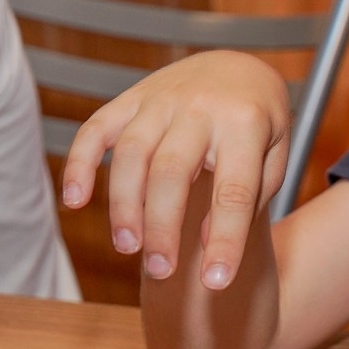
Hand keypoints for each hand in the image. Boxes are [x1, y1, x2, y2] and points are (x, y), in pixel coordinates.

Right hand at [62, 50, 290, 288]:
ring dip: (123, 205)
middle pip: (172, 173)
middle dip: (163, 227)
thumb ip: (248, 196)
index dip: (225, 240)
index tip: (215, 283)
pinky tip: (75, 201)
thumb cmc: (261, 124)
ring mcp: (162, 100)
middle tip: (160, 271)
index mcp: (246, 124)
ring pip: (131, 154)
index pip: (235, 191)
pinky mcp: (132, 98)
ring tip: (128, 249)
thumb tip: (203, 240)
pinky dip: (80, 163)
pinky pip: (96, 128)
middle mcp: (201, 109)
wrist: (240, 65)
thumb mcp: (274, 155)